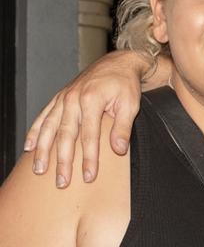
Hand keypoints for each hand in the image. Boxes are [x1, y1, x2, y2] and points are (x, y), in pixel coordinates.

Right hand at [24, 50, 150, 186]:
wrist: (117, 63)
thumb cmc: (124, 84)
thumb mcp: (131, 104)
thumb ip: (122, 127)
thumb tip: (117, 150)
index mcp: (91, 100)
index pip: (89, 136)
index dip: (88, 158)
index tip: (88, 176)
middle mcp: (73, 99)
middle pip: (65, 135)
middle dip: (62, 161)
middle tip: (62, 182)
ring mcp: (63, 98)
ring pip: (49, 128)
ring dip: (44, 150)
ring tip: (40, 170)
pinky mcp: (59, 98)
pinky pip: (43, 117)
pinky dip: (35, 132)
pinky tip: (30, 148)